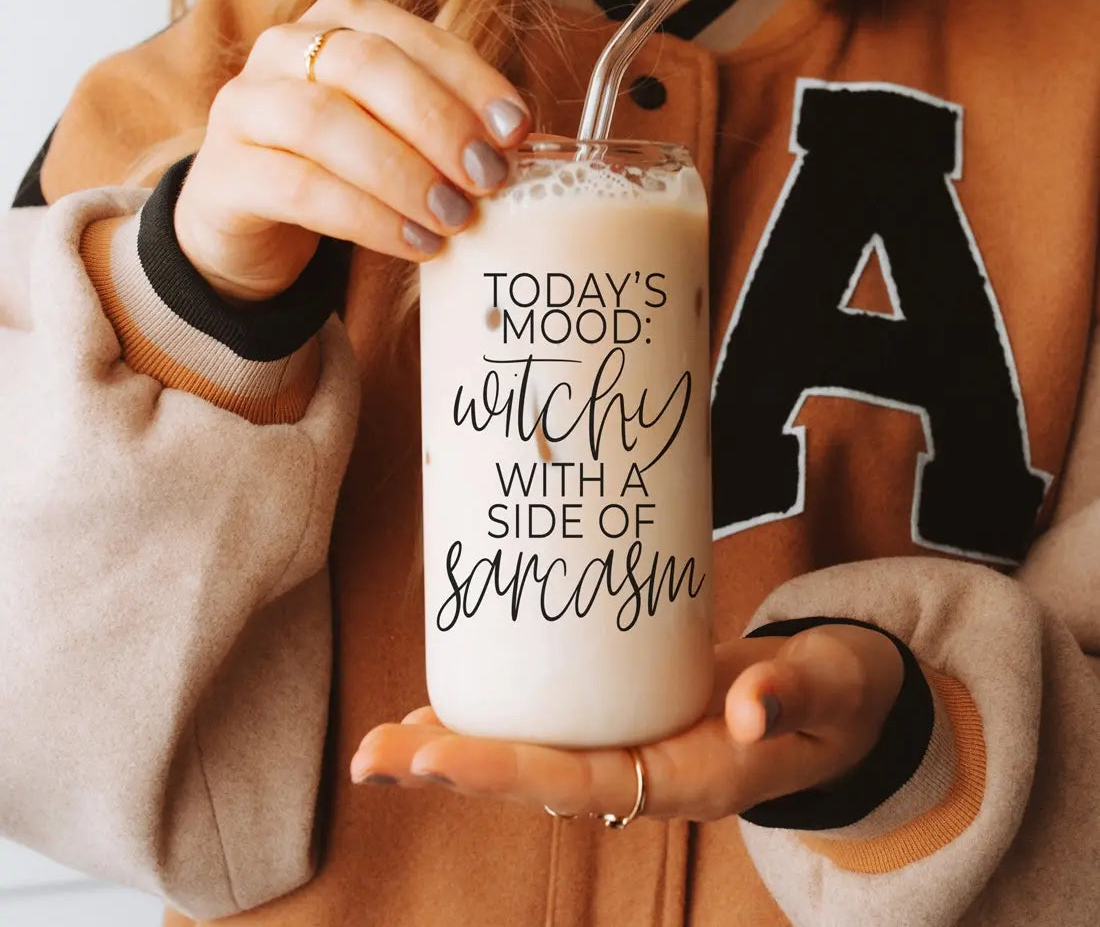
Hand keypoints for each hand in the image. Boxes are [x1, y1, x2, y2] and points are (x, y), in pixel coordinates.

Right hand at [175, 0, 530, 300]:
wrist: (247, 224)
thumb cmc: (338, 169)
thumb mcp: (393, 136)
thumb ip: (442, 127)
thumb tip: (514, 148)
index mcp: (336, 24)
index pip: (413, 36)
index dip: (470, 80)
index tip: (517, 130)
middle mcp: (284, 50)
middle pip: (366, 65)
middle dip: (437, 122)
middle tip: (486, 177)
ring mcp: (246, 107)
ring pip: (325, 122)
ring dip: (403, 173)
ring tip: (453, 218)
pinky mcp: (225, 174)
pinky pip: (301, 188)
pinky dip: (367, 218)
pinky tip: (414, 244)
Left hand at [351, 625, 903, 821]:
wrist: (836, 703)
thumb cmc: (836, 698)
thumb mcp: (833, 690)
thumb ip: (797, 692)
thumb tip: (750, 701)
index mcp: (690, 777)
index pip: (584, 783)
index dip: (505, 771)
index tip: (433, 758)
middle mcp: (646, 771)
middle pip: (535, 778)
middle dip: (451, 768)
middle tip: (370, 756)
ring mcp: (630, 745)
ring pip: (531, 755)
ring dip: (455, 748)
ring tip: (379, 744)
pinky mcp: (624, 712)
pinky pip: (550, 723)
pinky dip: (495, 717)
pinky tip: (444, 706)